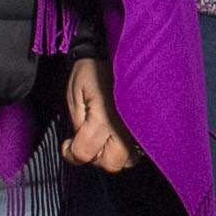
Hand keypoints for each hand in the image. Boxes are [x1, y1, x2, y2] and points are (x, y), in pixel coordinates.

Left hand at [56, 51, 134, 176]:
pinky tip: (117, 135)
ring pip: (128, 160)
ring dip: (113, 155)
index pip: (85, 153)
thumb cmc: (92, 71)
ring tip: (104, 139)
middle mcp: (125, 126)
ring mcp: (140, 127)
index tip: (67, 145)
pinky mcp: (148, 125)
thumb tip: (78, 145)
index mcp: (103, 118)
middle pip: (110, 163)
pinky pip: (141, 148)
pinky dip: (128, 148)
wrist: (116, 52)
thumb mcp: (74, 96)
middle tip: (86, 142)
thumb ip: (77, 125)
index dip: (71, 153)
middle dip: (95, 157)